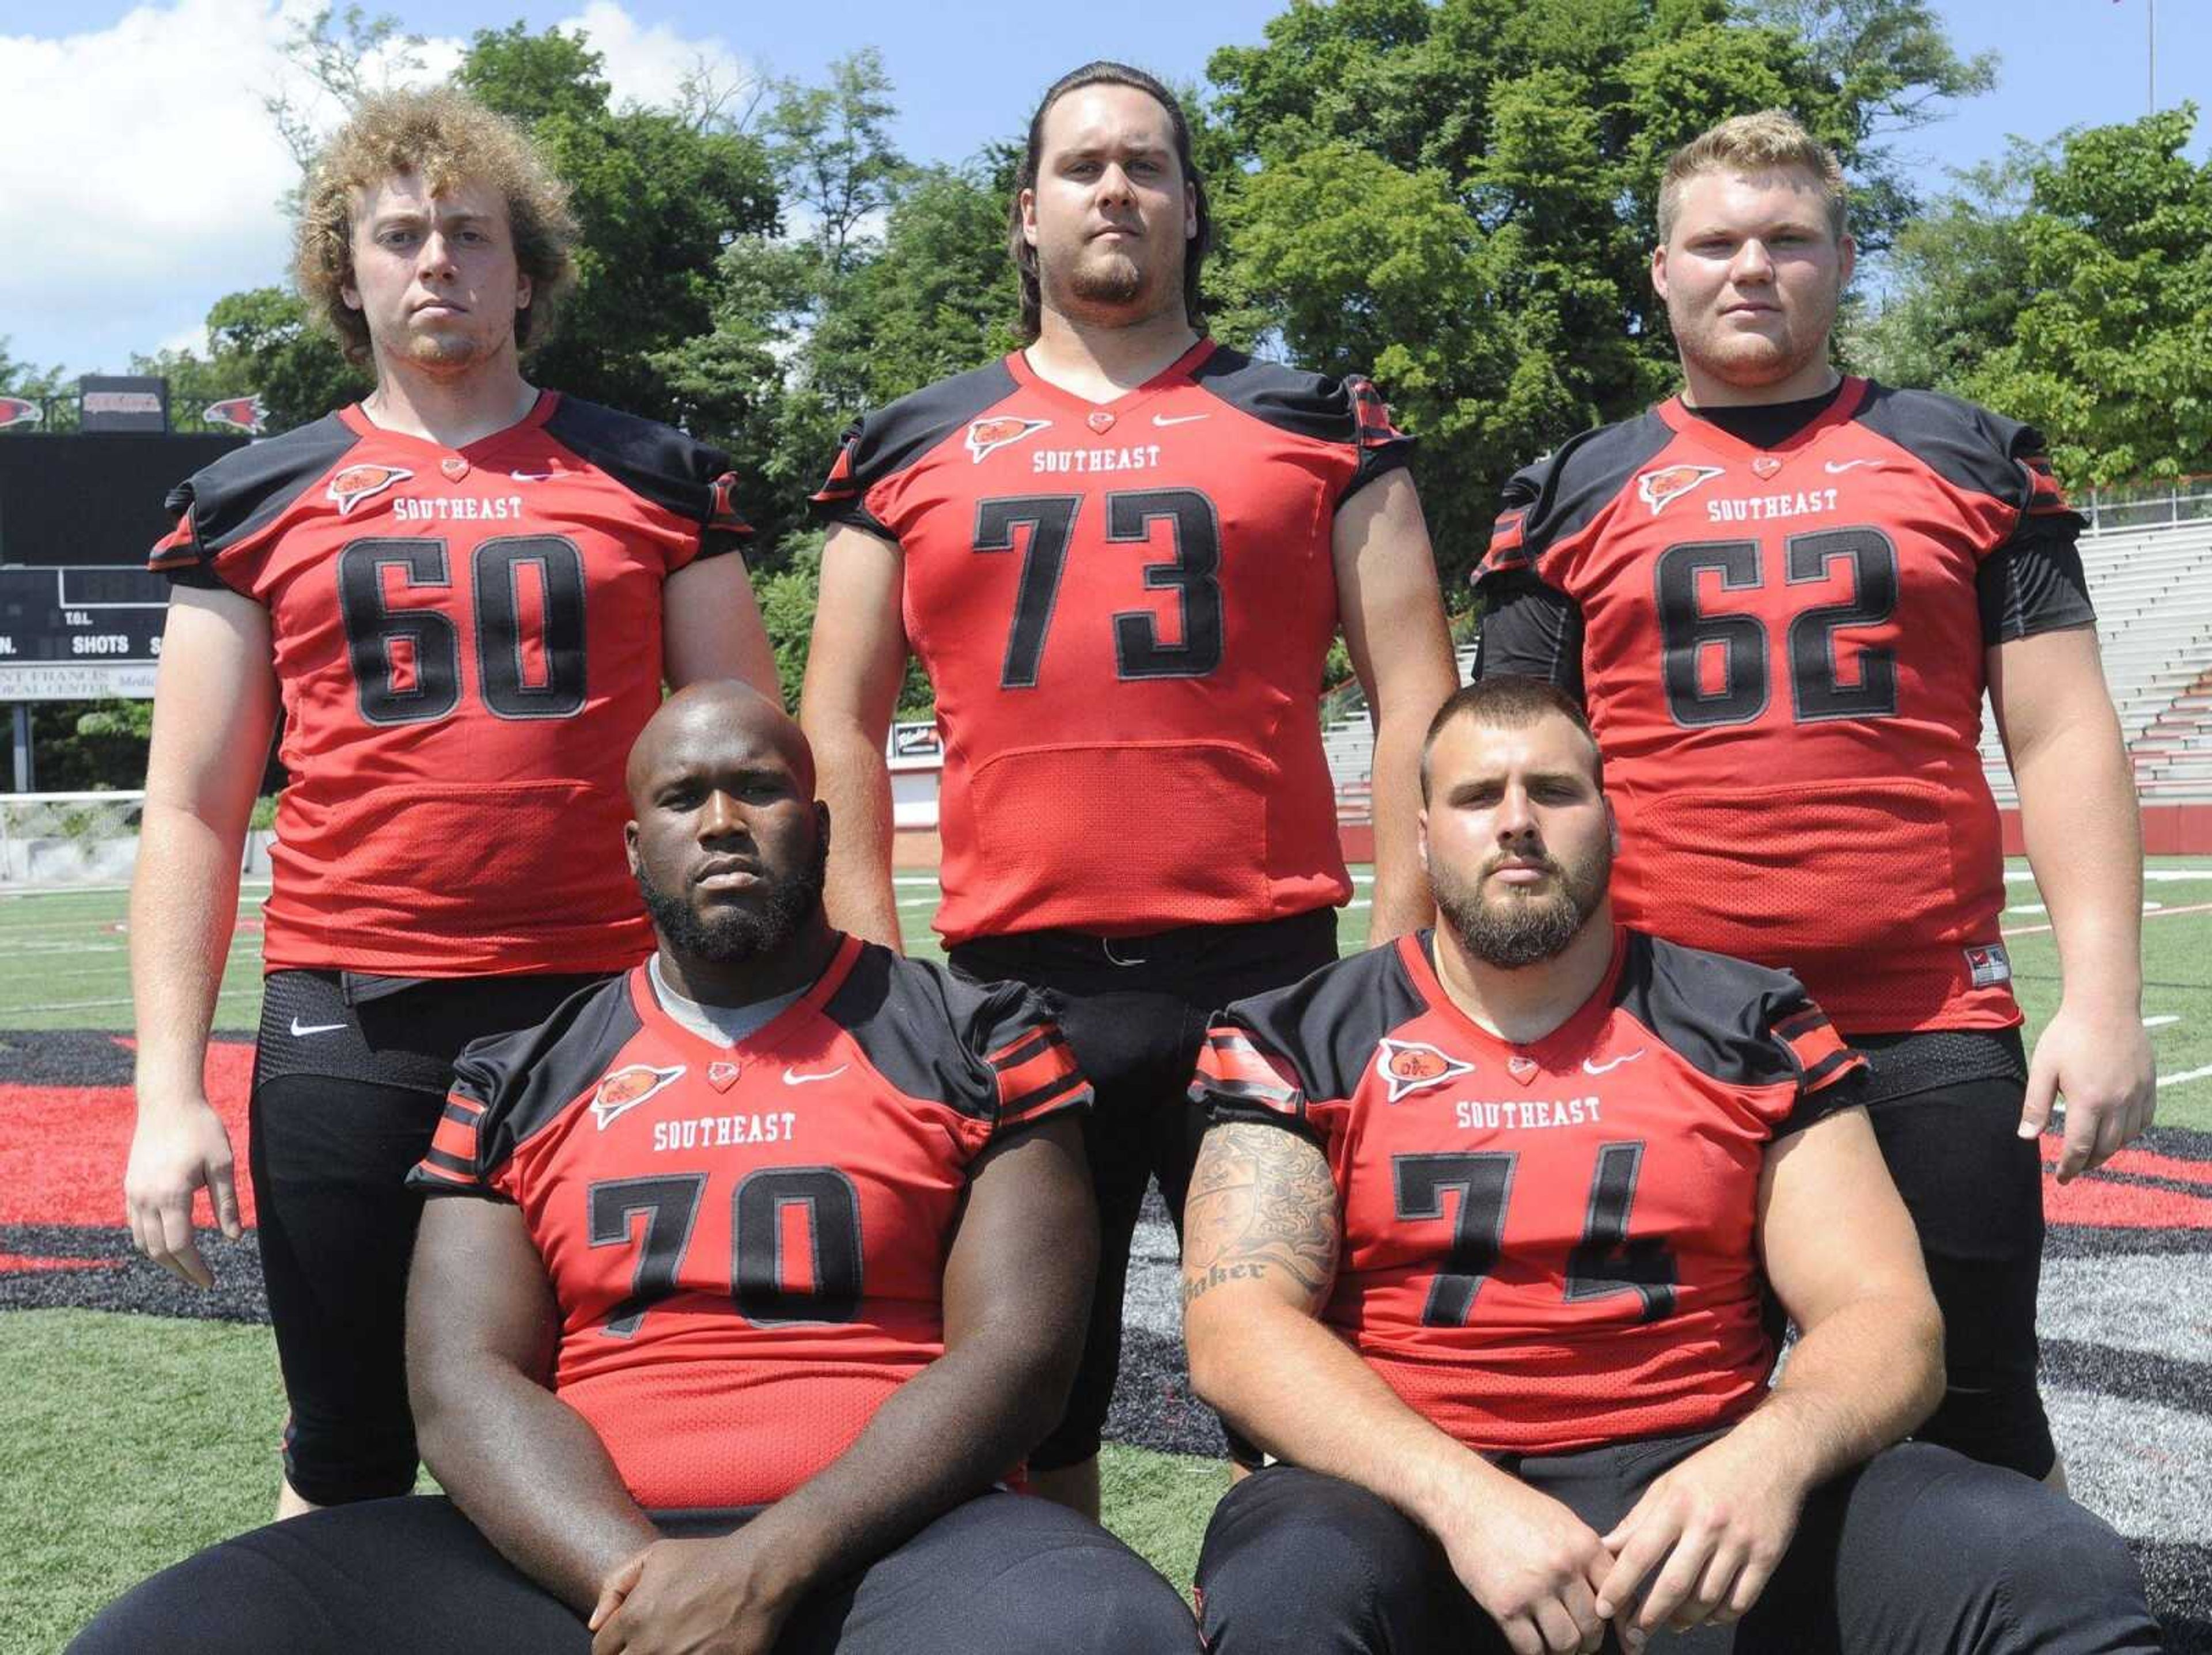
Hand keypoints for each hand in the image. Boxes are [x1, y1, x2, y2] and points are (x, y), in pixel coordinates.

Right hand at [123, 1091, 241, 1288]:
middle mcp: (146, 1198)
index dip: (195, 1268)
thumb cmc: (201, 1129)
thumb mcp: (223, 1164)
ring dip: (162, 1259)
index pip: (180, 1246)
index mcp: (171, 1195)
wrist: (168, 1102)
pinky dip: (149, 1241)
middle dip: (180, 1270)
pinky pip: (135, 1225)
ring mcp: (133, 1193)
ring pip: (142, 1241)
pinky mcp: (129, 1187)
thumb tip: (235, 1238)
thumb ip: (227, 1203)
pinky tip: (167, 1243)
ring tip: (186, 1267)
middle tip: (201, 1281)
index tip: (210, 1281)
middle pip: (158, 1250)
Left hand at [588, 1532, 801, 1654]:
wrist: (758, 1571)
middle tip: (654, 1642)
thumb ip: (614, 1585)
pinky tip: (696, 1650)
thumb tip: (594, 1623)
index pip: (601, 1650)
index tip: (630, 1638)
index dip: (613, 1644)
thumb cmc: (707, 1559)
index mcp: (634, 1618)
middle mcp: (651, 1647)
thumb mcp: (655, 1555)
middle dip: (631, 1654)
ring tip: (675, 1645)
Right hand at [1432, 1470, 1610, 1654]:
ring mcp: (1533, 1590)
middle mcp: (1563, 1569)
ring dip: (1565, 1651)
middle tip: (1581, 1643)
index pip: (1616, 1597)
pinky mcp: (1505, 1607)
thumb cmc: (1515, 1508)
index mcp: (1583, 1546)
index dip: (1612, 1617)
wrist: (1467, 1501)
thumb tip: (1608, 1588)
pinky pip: (1531, 1648)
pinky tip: (1532, 1643)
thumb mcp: (1563, 1520)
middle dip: (1589, 1641)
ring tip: (1558, 1647)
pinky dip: (1535, 1653)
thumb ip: (1587, 1554)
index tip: (1603, 1625)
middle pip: (1592, 1626)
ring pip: (1566, 1643)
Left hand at [1595, 1428, 1808, 1646]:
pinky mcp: (1767, 1556)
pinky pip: (1741, 1600)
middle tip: (1635, 1635)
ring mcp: (1739, 1543)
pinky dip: (1721, 1616)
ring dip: (1686, 1619)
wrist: (1773, 1455)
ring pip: (1708, 1597)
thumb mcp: (1669, 1484)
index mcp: (1677, 1504)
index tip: (1604, 1608)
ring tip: (1672, 1624)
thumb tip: (1606, 1547)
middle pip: (1675, 1584)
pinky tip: (1707, 1616)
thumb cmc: (1712, 1470)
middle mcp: (1707, 1525)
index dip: (1620, 1584)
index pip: (1640, 1552)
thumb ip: (1638, 1518)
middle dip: (1651, 1615)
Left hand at [2020, 998, 2156, 1181]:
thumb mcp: (2043, 1068)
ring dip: (2107, 1150)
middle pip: (2104, 1148)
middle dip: (2087, 1162)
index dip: (2069, 1167)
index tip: (2060, 1178)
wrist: (2105, 1006)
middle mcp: (2117, 1102)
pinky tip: (2115, 1132)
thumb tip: (2026, 1137)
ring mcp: (2137, 1095)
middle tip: (2073, 1167)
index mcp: (2088, 1100)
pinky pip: (2143, 1121)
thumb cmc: (2068, 1034)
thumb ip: (2035, 1105)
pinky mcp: (2149, 1086)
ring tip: (2090, 1151)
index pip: (2079, 1148)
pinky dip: (2129, 1133)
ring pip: (2126, 1138)